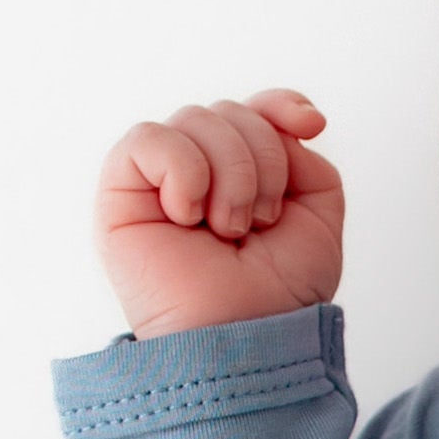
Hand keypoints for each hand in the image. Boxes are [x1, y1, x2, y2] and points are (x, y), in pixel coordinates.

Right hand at [94, 89, 343, 339]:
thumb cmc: (279, 291)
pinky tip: (188, 215)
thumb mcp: (317, 216)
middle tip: (260, 221)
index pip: (254, 107)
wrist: (246, 333)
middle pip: (231, 110)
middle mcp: (197, 170)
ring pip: (196, 117)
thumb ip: (302, 157)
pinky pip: (149, 138)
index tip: (310, 127)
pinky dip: (183, 170)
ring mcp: (158, 180)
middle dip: (263, 160)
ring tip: (228, 228)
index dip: (281, 104)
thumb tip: (281, 122)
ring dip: (231, 173)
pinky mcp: (121, 192)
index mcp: (240, 173)